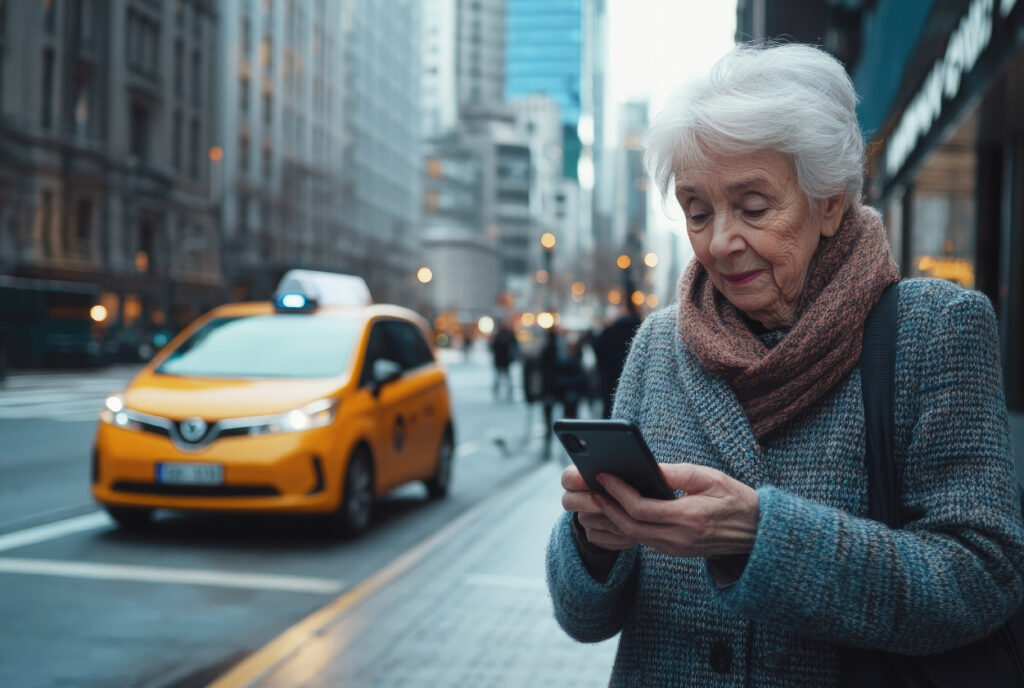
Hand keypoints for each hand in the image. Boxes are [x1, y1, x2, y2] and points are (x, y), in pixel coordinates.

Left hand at [564, 463, 759, 557]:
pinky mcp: (676, 551)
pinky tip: (618, 511)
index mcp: (688, 518)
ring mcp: (677, 549)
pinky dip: (627, 526)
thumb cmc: (736, 498)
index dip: (618, 492)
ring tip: (599, 497)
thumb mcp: (709, 478)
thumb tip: (646, 466)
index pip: (640, 509)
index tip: (603, 475)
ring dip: (614, 518)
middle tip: (592, 488)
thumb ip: (676, 473)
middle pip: (630, 527)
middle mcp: (679, 539)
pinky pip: (644, 541)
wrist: (758, 532)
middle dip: (608, 507)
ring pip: (634, 536)